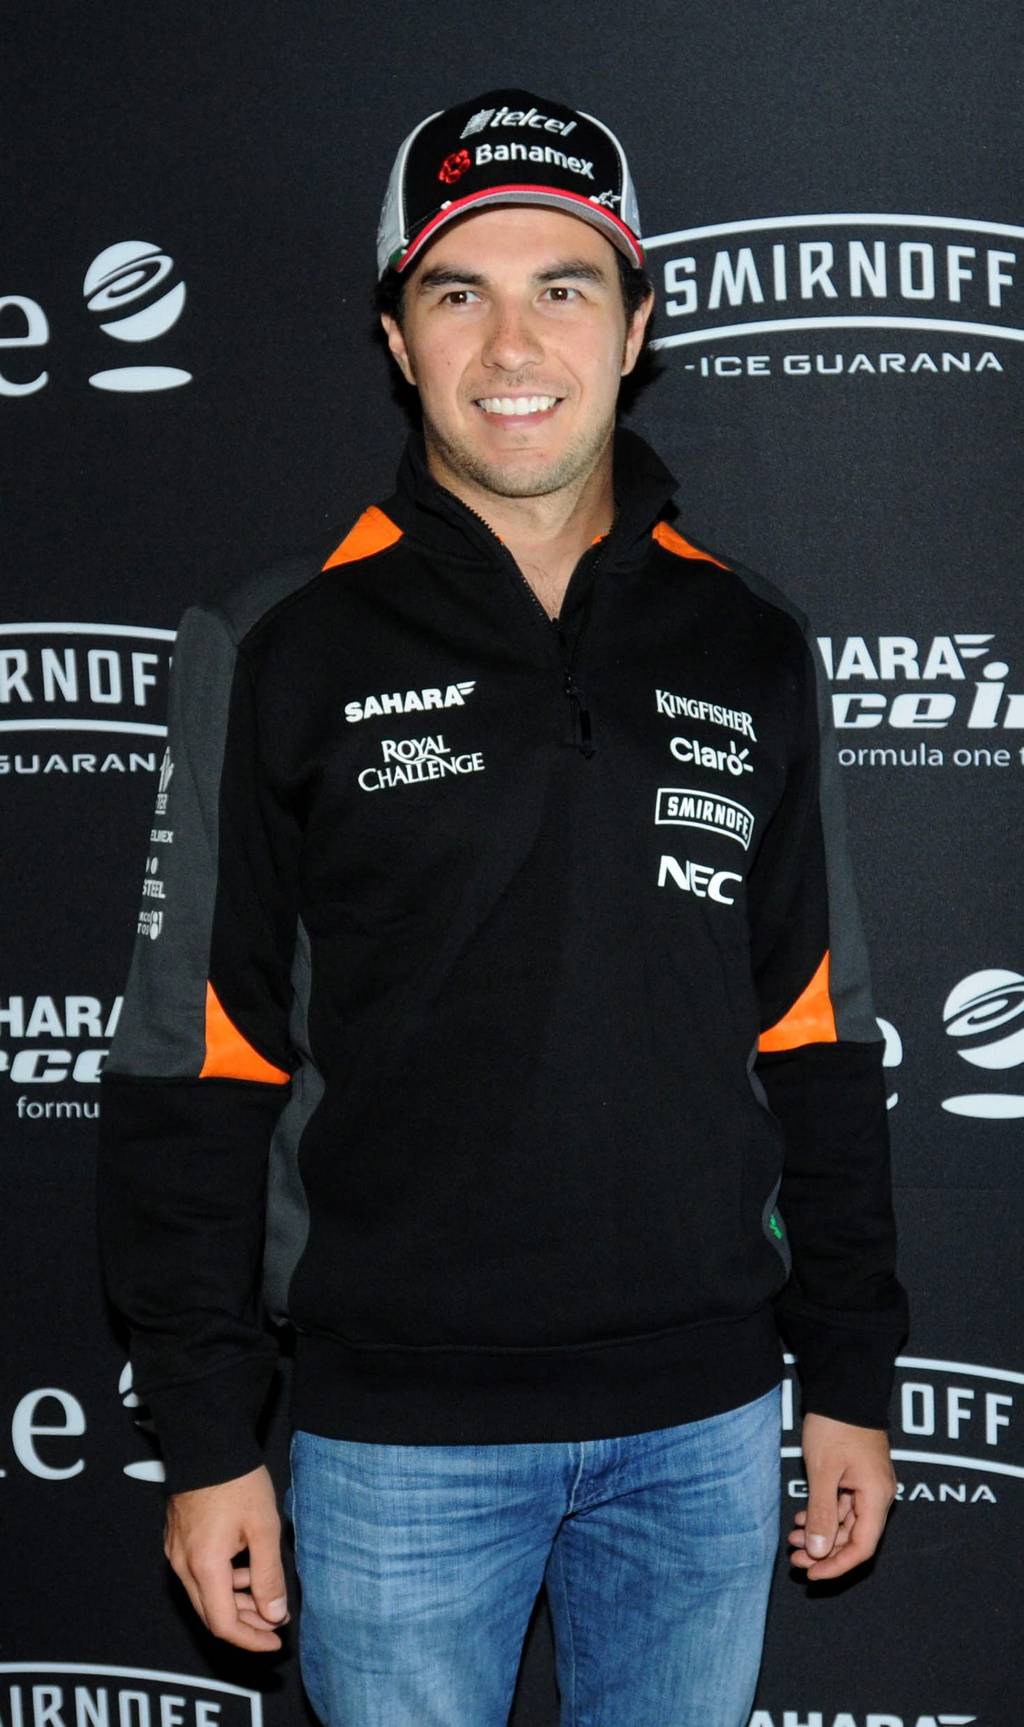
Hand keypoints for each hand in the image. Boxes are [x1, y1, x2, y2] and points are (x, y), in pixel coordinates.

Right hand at [164, 1464, 289, 1650]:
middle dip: (245, 1624)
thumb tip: (274, 1614)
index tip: (276, 1641)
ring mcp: (176, 1552)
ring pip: (204, 1595)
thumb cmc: (237, 1481)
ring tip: (265, 1593)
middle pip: (211, 1614)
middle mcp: (183, 1565)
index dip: (251, 1640)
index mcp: (204, 1566)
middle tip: (275, 1623)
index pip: (223, 1624)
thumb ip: (268, 1575)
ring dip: (235, 1602)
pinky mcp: (176, 1540)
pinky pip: (197, 1575)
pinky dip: (222, 1582)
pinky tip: (244, 1569)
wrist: (206, 1443)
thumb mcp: (263, 1528)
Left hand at [787, 1413, 896, 1581]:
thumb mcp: (823, 1471)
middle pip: (854, 1538)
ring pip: (847, 1523)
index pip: (862, 1548)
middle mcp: (878, 1495)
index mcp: (877, 1497)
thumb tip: (819, 1552)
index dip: (837, 1566)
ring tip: (791, 1538)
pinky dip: (824, 1514)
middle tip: (794, 1558)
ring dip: (821, 1533)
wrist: (843, 1387)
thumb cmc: (835, 1425)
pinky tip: (801, 1518)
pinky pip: (843, 1505)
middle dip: (824, 1551)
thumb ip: (822, 1513)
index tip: (811, 1573)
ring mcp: (869, 1485)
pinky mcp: (858, 1476)